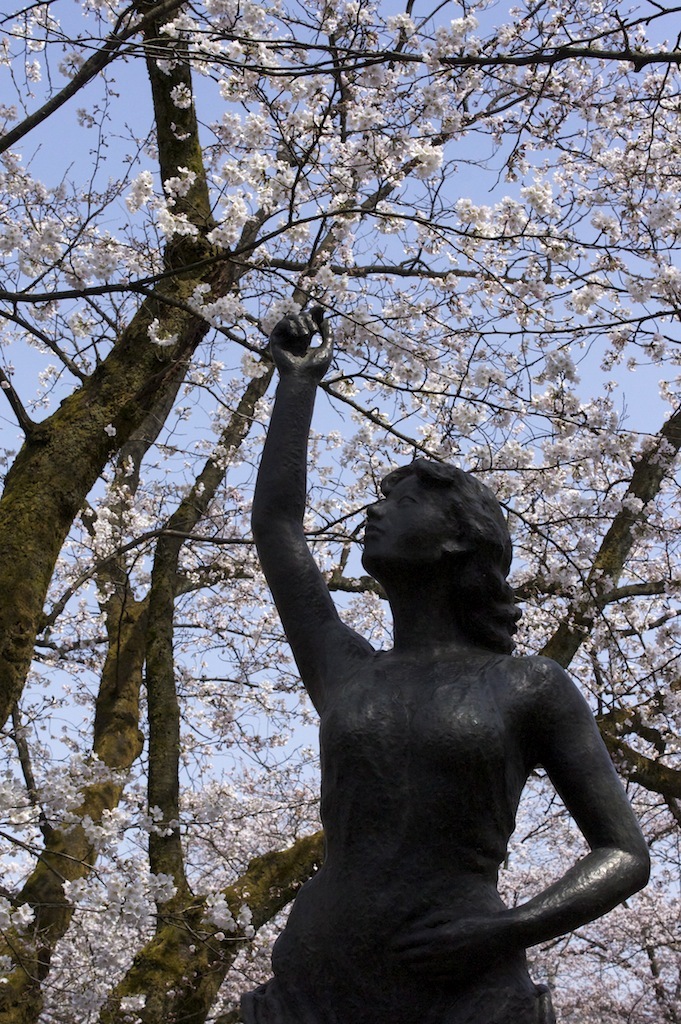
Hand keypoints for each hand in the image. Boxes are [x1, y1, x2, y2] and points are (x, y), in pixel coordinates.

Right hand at [268, 307, 332, 379]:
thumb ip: (328, 335)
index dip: (315, 313)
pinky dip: (291, 325)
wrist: (301, 379)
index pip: (309, 321)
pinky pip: (282, 323)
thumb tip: (326, 320)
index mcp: (305, 340)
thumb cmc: (314, 369)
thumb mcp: (326, 349)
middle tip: (314, 330)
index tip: (322, 308)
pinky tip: (297, 334)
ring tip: (307, 334)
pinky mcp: (276, 340)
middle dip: (309, 319)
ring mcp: (285, 338)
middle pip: (301, 316)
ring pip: (291, 317)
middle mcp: (294, 338)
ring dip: (301, 322)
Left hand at [392, 910, 515, 981]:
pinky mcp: (459, 975)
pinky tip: (424, 972)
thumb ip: (428, 922)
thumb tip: (412, 930)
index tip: (392, 945)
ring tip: (407, 963)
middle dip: (403, 957)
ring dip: (413, 967)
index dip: (399, 945)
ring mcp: (450, 966)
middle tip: (396, 955)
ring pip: (424, 971)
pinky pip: (438, 979)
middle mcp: (442, 953)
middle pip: (414, 959)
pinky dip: (428, 976)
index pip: (411, 944)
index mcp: (438, 936)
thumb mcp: (448, 914)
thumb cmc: (471, 920)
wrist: (496, 935)